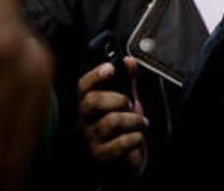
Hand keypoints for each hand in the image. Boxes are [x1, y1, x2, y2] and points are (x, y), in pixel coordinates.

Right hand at [78, 58, 145, 172]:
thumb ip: (127, 82)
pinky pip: (120, 143)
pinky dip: (135, 138)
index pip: (84, 87)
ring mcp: (91, 140)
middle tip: (130, 105)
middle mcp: (86, 122)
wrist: (124, 162)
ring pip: (111, 121)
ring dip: (134, 120)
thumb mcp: (126, 103)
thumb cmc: (121, 132)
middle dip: (118, 99)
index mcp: (90, 106)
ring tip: (140, 124)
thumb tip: (128, 61)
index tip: (111, 68)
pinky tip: (137, 138)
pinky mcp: (100, 156)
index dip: (95, 75)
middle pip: (91, 102)